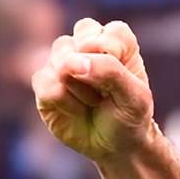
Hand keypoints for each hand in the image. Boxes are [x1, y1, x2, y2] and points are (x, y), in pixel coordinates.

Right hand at [32, 18, 155, 162]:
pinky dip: (65, 102)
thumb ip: (111, 72)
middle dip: (91, 70)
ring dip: (80, 89)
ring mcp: (62, 63)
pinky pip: (44, 83)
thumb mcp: (135, 98)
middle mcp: (85, 47)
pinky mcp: (44, 83)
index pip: (108, 32)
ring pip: (59, 62)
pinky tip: (77, 110)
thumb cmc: (130, 116)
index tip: (123, 78)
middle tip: (106, 91)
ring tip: (94, 102)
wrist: (115, 146)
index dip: (112, 55)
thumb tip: (74, 61)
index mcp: (115, 42)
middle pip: (75, 41)